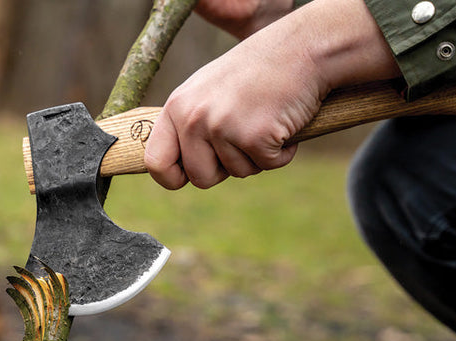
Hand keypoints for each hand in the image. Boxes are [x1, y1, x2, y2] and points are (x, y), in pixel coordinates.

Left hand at [144, 0, 399, 189]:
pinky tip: (284, 122)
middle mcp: (194, 118)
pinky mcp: (254, 137)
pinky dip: (282, 152)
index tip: (189, 176)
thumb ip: (188, 125)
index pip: (155, 162)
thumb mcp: (206, 93)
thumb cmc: (255, 73)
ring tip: (265, 120)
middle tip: (243, 140)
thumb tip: (177, 169)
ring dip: (257, 156)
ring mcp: (222, 128)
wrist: (300, 48)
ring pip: (238, 173)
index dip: (173, 178)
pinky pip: (268, 165)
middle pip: (200, 178)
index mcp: (177, 107)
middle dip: (224, 170)